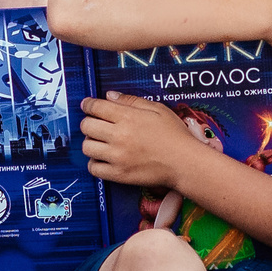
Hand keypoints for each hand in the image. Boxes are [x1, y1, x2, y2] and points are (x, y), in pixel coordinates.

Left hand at [81, 92, 208, 188]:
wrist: (185, 163)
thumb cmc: (174, 134)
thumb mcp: (157, 109)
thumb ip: (131, 101)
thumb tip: (109, 95)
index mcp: (128, 117)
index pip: (96, 107)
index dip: (88, 104)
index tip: (87, 105)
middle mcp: (119, 136)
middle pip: (86, 126)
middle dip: (89, 122)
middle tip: (96, 124)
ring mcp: (117, 157)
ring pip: (86, 147)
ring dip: (91, 142)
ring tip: (101, 142)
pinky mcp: (118, 174)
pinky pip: (93, 168)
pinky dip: (95, 162)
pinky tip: (104, 158)